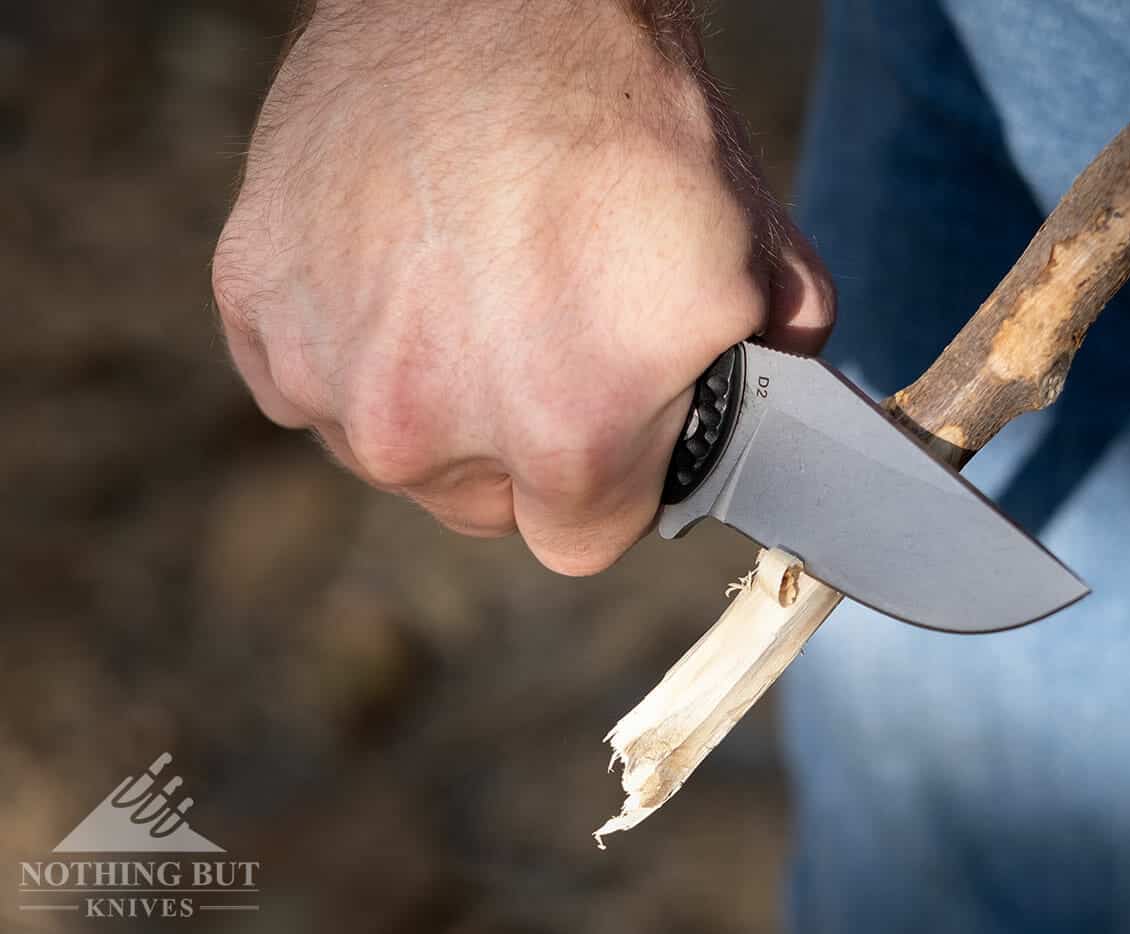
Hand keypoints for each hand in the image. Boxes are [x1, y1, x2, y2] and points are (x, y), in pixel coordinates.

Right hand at [213, 0, 833, 573]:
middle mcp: (427, 428)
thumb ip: (773, 368)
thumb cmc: (631, 113)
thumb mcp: (751, 247)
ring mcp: (328, 367)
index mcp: (567, 433)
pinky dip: (351, 341)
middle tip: (541, 339)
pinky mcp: (256, 303)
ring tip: (468, 283)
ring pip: (389, 445)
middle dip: (518, 444)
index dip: (605, 482)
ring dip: (429, 394)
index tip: (608, 426)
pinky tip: (397, 263)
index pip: (580, 538)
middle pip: (482, 502)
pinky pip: (309, 378)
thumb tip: (785, 411)